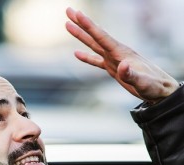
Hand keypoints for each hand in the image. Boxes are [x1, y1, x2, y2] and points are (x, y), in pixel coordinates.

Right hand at [65, 7, 179, 103]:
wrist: (159, 90)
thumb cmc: (153, 86)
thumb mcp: (143, 82)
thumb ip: (131, 74)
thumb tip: (122, 65)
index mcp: (121, 53)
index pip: (102, 37)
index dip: (89, 26)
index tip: (78, 14)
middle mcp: (116, 52)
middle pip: (95, 36)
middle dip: (81, 23)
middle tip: (68, 11)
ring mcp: (114, 60)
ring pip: (94, 45)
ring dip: (81, 35)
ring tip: (68, 25)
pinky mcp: (113, 68)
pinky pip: (96, 60)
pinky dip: (86, 57)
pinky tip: (76, 53)